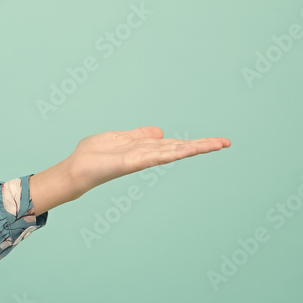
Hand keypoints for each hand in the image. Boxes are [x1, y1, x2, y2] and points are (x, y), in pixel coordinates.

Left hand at [29, 126, 230, 214]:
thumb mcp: (119, 138)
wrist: (76, 169)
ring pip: (172, 152)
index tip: (216, 140)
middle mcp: (147, 155)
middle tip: (226, 142)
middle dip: (202, 145)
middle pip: (179, 148)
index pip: (174, 143)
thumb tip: (160, 132)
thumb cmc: (94, 155)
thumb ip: (139, 135)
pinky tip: (185, 148)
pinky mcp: (131, 163)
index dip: (195, 142)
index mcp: (145, 148)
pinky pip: (154, 156)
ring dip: (194, 148)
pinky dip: (170, 152)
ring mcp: (141, 159)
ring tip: (216, 144)